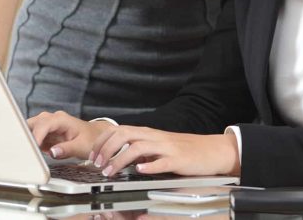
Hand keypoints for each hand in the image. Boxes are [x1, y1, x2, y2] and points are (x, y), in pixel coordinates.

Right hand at [26, 111, 114, 159]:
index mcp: (61, 119)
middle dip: (26, 135)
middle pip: (32, 123)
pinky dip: (31, 144)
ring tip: (27, 153)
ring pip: (30, 129)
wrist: (95, 136)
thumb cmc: (91, 139)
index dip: (36, 136)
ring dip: (27, 140)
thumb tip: (52, 152)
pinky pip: (33, 136)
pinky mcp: (46, 133)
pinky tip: (33, 153)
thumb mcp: (81, 146)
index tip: (32, 148)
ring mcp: (48, 125)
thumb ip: (67, 149)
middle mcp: (52, 119)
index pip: (43, 125)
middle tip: (24, 150)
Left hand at [90, 126, 239, 177]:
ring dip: (121, 159)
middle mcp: (154, 137)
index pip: (118, 131)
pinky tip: (139, 171)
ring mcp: (166, 147)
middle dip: (107, 149)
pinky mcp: (178, 159)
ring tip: (110, 172)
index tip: (92, 156)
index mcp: (147, 133)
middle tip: (97, 164)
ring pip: (138, 147)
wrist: (210, 150)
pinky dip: (149, 165)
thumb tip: (116, 155)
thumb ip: (139, 148)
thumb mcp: (156, 146)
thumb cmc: (182, 150)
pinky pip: (162, 161)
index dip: (102, 142)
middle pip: (124, 135)